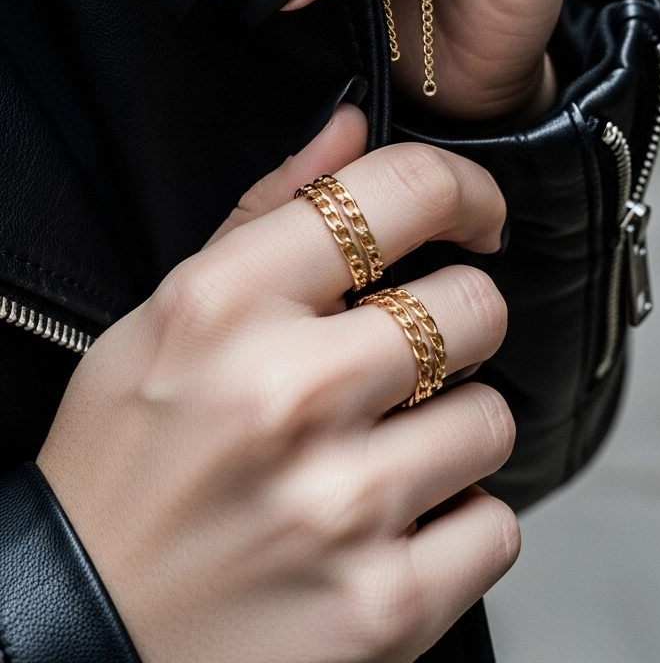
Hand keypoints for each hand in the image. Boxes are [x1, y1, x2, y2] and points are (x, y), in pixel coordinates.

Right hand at [38, 106, 518, 662]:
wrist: (84, 634)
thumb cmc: (127, 461)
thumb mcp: (165, 315)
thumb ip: (267, 211)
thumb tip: (355, 124)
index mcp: (225, 306)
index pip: (401, 194)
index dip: (466, 192)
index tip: (475, 216)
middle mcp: (286, 396)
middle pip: (474, 307)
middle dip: (454, 325)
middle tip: (405, 360)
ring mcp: (338, 508)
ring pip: (496, 419)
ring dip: (454, 431)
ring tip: (382, 452)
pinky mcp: (382, 609)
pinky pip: (498, 527)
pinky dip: (458, 525)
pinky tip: (390, 526)